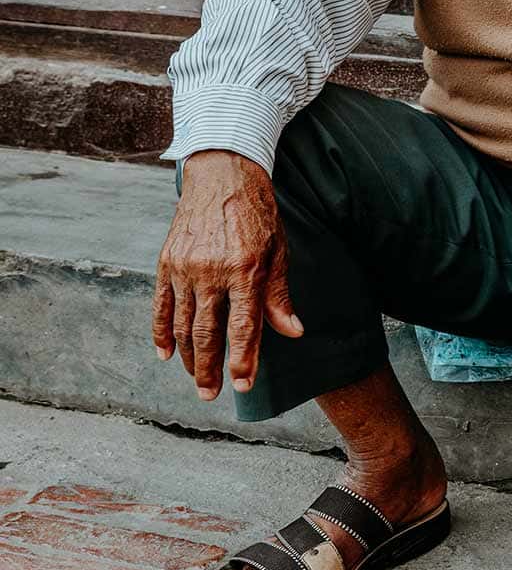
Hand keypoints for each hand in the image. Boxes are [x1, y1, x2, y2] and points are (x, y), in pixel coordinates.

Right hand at [151, 150, 302, 400]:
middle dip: (209, 369)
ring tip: (197, 379)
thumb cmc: (258, 213)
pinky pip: (160, 306)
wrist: (223, 173)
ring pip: (182, 325)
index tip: (242, 385)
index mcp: (246, 269)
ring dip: (188, 357)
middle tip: (210, 396)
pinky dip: (161, 333)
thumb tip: (292, 332)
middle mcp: (212, 271)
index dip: (242, 360)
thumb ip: (279, 295)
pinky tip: (166, 354)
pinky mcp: (167, 262)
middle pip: (206, 333)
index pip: (243, 326)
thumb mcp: (278, 249)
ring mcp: (186, 268)